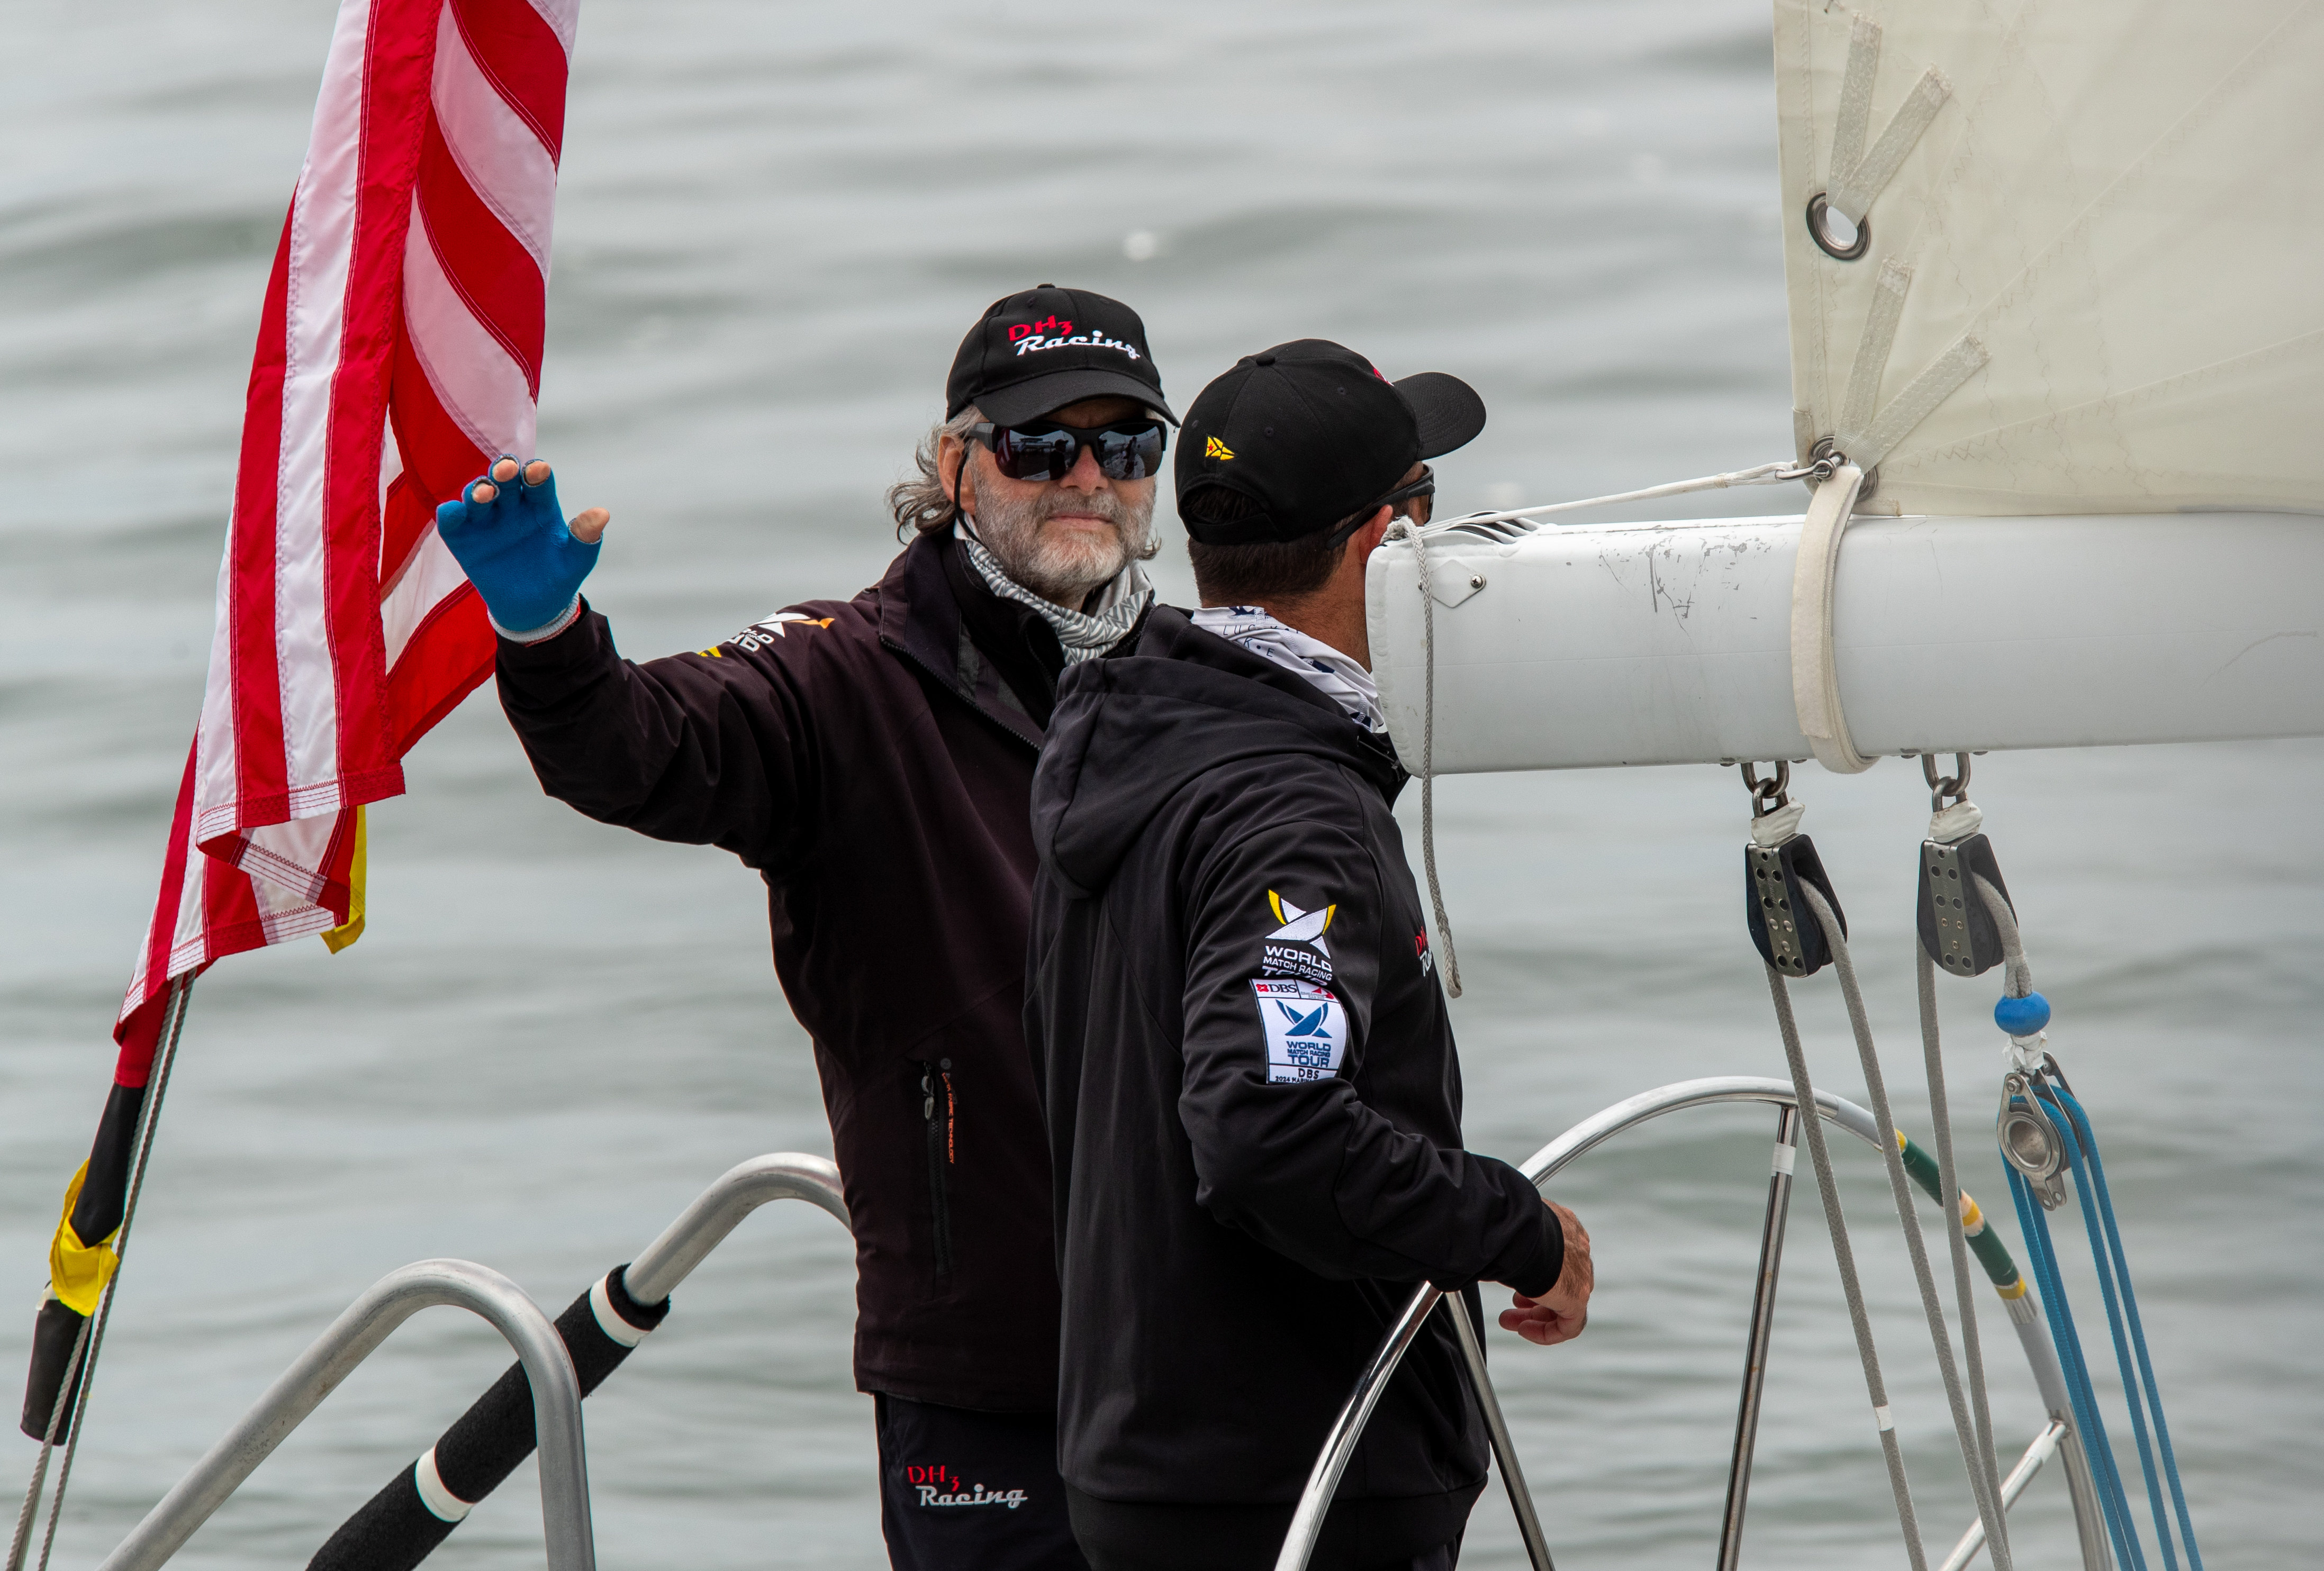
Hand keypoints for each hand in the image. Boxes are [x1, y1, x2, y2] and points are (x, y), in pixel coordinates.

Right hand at [435, 457, 610, 635]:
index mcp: (540, 504)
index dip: (537, 474)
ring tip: (485, 494)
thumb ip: (586, 538)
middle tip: (507, 470)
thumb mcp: (576, 561)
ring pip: (478, 496)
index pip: (537, 481)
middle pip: (505, 480)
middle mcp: (511, 505)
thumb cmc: (557, 576)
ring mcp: (485, 519)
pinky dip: (450, 513)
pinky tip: (453, 512)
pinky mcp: (462, 537)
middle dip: (504, 471)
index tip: (539, 470)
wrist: (532, 608)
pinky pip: (452, 520)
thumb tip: (602, 513)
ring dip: (479, 490)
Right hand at [1500, 1199, 1590, 1346]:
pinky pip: (1568, 1323)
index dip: (1534, 1277)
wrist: (1521, 1232)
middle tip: (1511, 1309)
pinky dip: (1546, 1331)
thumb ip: (1509, 1244)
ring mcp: (1581, 1273)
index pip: (1556, 1259)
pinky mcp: (1578, 1295)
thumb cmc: (1509, 1226)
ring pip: (1563, 1304)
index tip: (1516, 1289)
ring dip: (1535, 1316)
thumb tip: (1486, 1249)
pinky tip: (1525, 1331)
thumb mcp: (1510, 1233)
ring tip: (1511, 1322)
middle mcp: (1576, 1248)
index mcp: (1564, 1228)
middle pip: (1559, 1282)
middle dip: (1532, 1300)